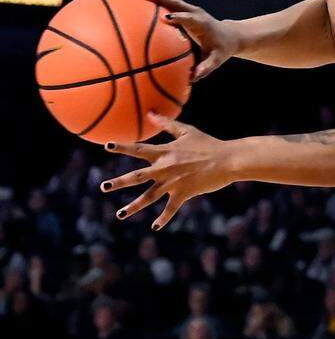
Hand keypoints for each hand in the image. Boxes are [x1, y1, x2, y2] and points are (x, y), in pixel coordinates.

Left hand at [101, 113, 239, 229]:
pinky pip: (170, 209)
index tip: (106, 146)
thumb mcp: (187, 131)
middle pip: (136, 177)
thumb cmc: (208, 144)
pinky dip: (163, 218)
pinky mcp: (184, 194)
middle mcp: (165, 168)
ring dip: (133, 207)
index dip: (122, 147)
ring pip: (149, 197)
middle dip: (118, 183)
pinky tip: (155, 226)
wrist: (227, 160)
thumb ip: (166, 123)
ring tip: (120, 215)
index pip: (138, 149)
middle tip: (103, 187)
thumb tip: (150, 112)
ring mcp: (173, 182)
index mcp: (164, 153)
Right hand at [133, 0, 239, 81]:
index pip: (190, 19)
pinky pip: (167, 1)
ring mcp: (189, 9)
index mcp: (202, 24)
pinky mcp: (184, 9)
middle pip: (176, 3)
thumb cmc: (221, 49)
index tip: (166, 17)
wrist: (229, 35)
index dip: (179, 17)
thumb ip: (205, 69)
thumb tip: (192, 78)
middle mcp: (195, 12)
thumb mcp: (216, 60)